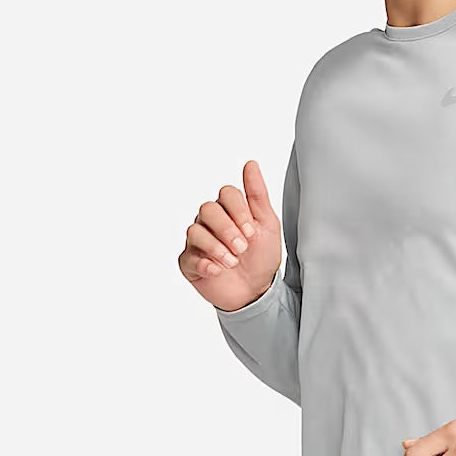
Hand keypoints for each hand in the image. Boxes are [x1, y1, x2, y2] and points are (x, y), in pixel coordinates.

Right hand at [178, 159, 279, 308]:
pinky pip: (187, 257)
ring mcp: (197, 242)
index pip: (226, 194)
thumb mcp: (267, 224)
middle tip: (242, 247)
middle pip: (207, 209)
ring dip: (216, 247)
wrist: (256, 291)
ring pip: (195, 231)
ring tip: (232, 262)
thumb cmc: (261, 257)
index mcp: (228, 210)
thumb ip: (258, 195)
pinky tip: (217, 271)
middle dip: (227, 229)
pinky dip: (204, 264)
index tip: (252, 232)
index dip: (238, 211)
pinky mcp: (189, 263)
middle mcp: (210, 222)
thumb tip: (251, 164)